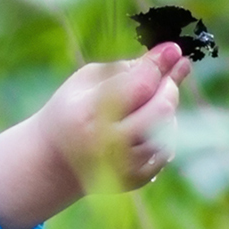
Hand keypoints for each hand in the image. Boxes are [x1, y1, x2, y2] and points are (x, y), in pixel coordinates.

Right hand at [0, 45, 189, 228]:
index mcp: (90, 114)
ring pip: (168, 129)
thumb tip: (170, 53)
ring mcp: (125, 166)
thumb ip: (126, 67)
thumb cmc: (71, 111)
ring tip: (146, 102)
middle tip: (168, 74)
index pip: (139, 85)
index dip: (160, 64)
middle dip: (170, 86)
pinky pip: (167, 150)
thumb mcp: (86, 81)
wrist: (55, 161)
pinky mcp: (137, 179)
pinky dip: (163, 132)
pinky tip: (146, 124)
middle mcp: (109, 145)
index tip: (174, 48)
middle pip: (161, 109)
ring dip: (164, 110)